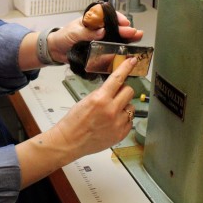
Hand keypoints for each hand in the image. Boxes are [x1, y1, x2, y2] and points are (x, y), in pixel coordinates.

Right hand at [15, 57, 137, 187]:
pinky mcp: (121, 134)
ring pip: (131, 107)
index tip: (132, 61)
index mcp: (100, 99)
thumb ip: (103, 93)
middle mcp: (111, 110)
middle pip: (129, 91)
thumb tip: (115, 88)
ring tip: (111, 112)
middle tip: (115, 95)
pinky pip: (129, 120)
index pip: (118, 78)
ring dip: (124, 106)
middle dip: (123, 90)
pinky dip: (123, 119)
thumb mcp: (86, 100)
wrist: (70, 141)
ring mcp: (118, 123)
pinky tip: (112, 122)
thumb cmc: (74, 121)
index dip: (126, 67)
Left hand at [48, 11, 143, 62]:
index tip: (125, 23)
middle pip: (115, 27)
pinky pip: (110, 48)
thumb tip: (101, 32)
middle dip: (126, 29)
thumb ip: (86, 32)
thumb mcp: (73, 33)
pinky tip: (127, 50)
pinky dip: (118, 49)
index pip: (108, 16)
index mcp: (92, 19)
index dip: (118, 19)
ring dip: (126, 38)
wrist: (56, 50)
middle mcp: (97, 28)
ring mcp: (99, 38)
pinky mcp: (98, 49)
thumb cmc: (63, 37)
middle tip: (135, 33)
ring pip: (115, 37)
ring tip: (136, 39)